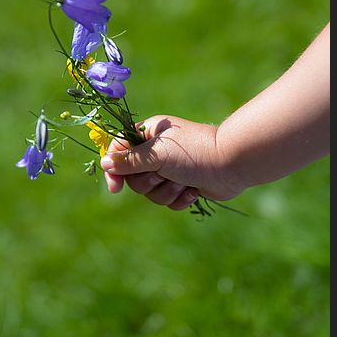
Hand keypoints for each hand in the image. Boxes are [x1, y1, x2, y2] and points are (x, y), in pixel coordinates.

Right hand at [100, 115, 238, 210]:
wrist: (232, 164)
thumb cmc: (194, 153)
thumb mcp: (158, 154)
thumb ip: (129, 160)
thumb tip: (103, 163)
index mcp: (149, 135)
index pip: (119, 152)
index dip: (114, 171)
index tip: (115, 188)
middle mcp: (158, 151)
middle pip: (134, 178)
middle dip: (151, 182)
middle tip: (166, 174)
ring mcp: (171, 169)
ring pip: (151, 193)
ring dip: (168, 192)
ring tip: (185, 182)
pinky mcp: (183, 185)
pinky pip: (169, 202)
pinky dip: (180, 199)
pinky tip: (194, 190)